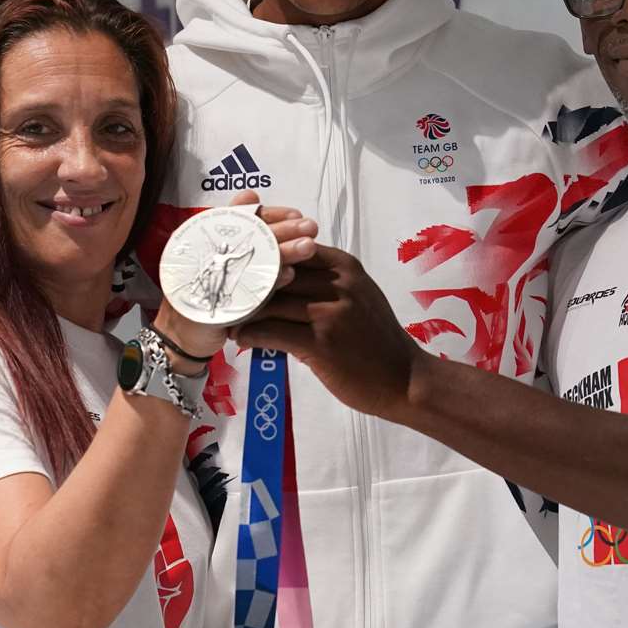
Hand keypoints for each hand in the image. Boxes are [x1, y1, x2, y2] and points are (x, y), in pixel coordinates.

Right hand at [153, 191, 318, 369]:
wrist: (184, 336)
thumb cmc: (210, 295)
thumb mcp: (228, 261)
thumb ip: (243, 233)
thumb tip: (251, 193)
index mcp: (211, 239)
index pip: (243, 218)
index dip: (271, 214)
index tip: (296, 215)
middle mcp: (207, 252)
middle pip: (249, 235)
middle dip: (283, 229)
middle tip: (310, 227)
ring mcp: (210, 276)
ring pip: (252, 258)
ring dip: (282, 250)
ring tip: (307, 247)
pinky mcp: (215, 301)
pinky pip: (247, 287)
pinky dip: (270, 279)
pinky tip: (289, 274)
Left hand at [233, 244, 419, 417]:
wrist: (404, 379)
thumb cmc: (378, 340)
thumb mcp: (360, 296)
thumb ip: (328, 281)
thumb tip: (286, 273)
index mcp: (345, 267)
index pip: (293, 247)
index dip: (265, 255)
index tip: (239, 264)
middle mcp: (338, 284)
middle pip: (278, 272)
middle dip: (248, 281)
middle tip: (222, 290)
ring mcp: (330, 313)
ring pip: (271, 302)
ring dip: (244, 309)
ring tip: (225, 315)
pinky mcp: (321, 344)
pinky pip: (273, 332)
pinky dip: (251, 335)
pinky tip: (239, 338)